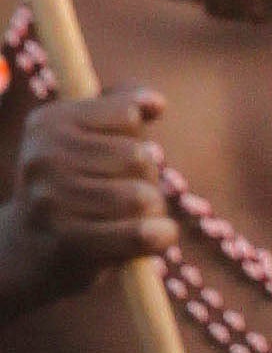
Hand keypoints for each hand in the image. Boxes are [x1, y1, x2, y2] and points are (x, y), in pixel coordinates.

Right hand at [0, 88, 173, 311]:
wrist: (28, 248)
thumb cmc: (73, 182)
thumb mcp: (85, 134)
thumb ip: (123, 106)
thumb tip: (156, 103)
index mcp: (48, 123)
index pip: (128, 114)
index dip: (136, 135)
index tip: (117, 150)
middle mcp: (44, 159)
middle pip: (140, 157)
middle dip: (147, 176)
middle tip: (123, 191)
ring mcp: (53, 201)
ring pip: (144, 196)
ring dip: (153, 209)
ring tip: (130, 215)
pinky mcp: (71, 242)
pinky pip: (143, 233)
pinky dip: (162, 234)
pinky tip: (155, 235)